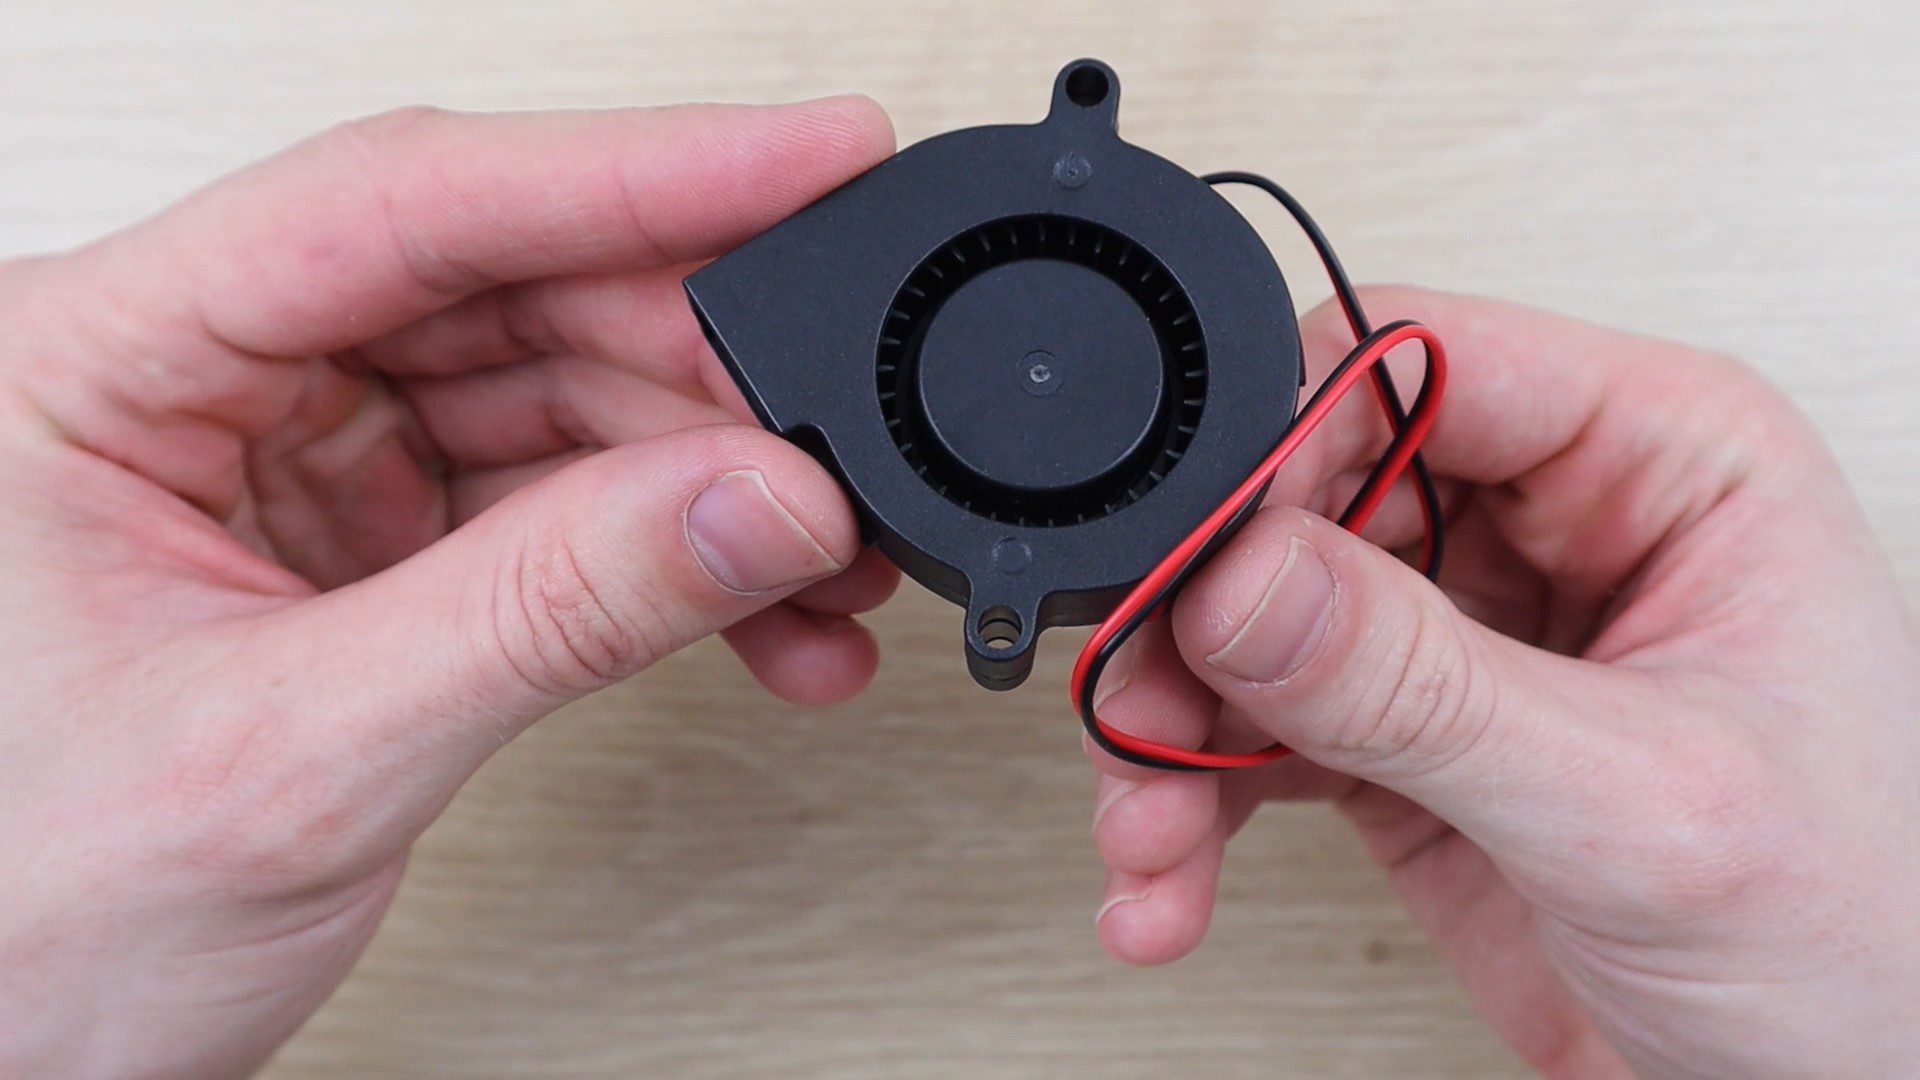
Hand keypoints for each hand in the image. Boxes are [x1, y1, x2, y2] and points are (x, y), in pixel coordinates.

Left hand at [0, 99, 895, 1076]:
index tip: (803, 159)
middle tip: (836, 421)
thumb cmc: (21, 920)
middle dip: (693, 367)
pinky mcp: (356, 543)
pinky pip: (548, 505)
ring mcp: (282, 461)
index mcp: (93, 360)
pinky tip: (760, 614)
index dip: (627, 172)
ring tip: (822, 557)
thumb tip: (762, 499)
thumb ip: (550, 610)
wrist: (0, 1070)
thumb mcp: (301, 758)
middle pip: (497, 289)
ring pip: (547, 398)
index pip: (396, 204)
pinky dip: (666, 560)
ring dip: (706, 479)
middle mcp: (194, 382)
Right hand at [1085, 287, 1919, 1076]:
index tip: (1200, 555)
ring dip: (1179, 728)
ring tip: (1149, 826)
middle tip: (1145, 704)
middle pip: (1310, 496)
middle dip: (1204, 615)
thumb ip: (1422, 685)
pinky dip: (1195, 805)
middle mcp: (1553, 533)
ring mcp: (1473, 642)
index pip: (1424, 362)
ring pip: (1260, 623)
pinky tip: (1170, 875)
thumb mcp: (1634, 800)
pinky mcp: (1412, 746)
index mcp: (1660, 463)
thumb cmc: (1859, 943)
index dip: (1286, 442)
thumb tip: (1246, 574)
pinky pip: (1261, 737)